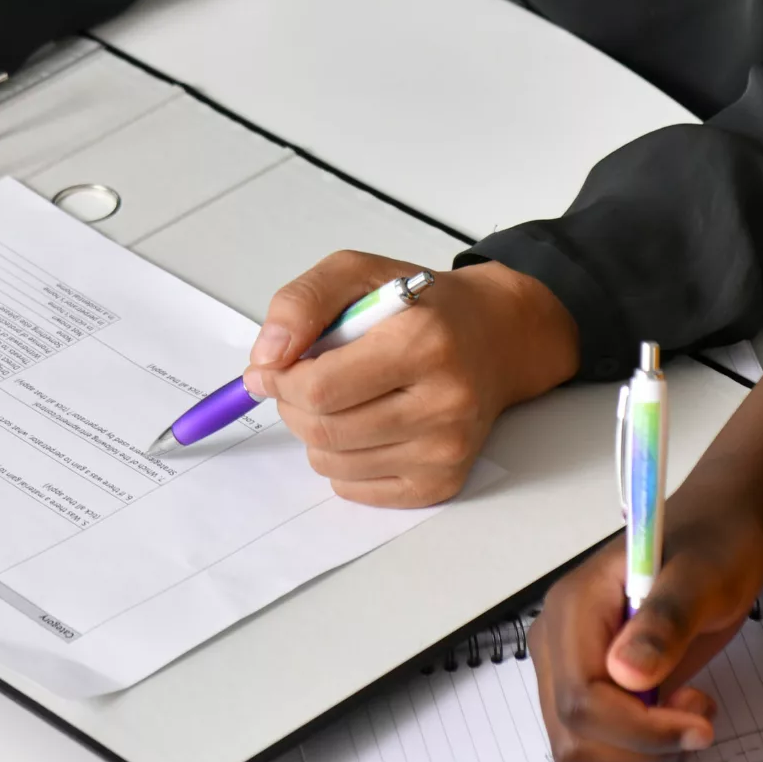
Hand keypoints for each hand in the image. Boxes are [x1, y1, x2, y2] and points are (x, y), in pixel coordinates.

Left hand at [241, 253, 577, 507]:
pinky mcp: (444, 481)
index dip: (280, 381)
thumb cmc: (424, 306)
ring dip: (316, 432)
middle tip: (301, 381)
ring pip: (333, 463)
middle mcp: (443, 402)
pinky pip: (356, 488)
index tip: (270, 369)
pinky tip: (365, 425)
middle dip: (293, 405)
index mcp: (423, 342)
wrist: (496, 338)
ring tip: (342, 398)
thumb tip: (265, 361)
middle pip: (324, 430)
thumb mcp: (357, 273)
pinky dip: (341, 460)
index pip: (321, 388)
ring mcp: (446, 449)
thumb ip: (301, 303)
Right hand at [534, 500, 762, 761]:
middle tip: (698, 718)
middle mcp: (556, 646)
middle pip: (574, 738)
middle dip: (643, 750)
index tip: (699, 723)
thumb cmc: (712, 548)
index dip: (639, 729)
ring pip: (580, 760)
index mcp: (572, 610)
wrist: (718, 540)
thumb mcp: (702, 576)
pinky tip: (672, 736)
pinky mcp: (587, 699)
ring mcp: (566, 676)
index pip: (581, 698)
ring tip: (688, 720)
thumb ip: (665, 620)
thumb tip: (627, 674)